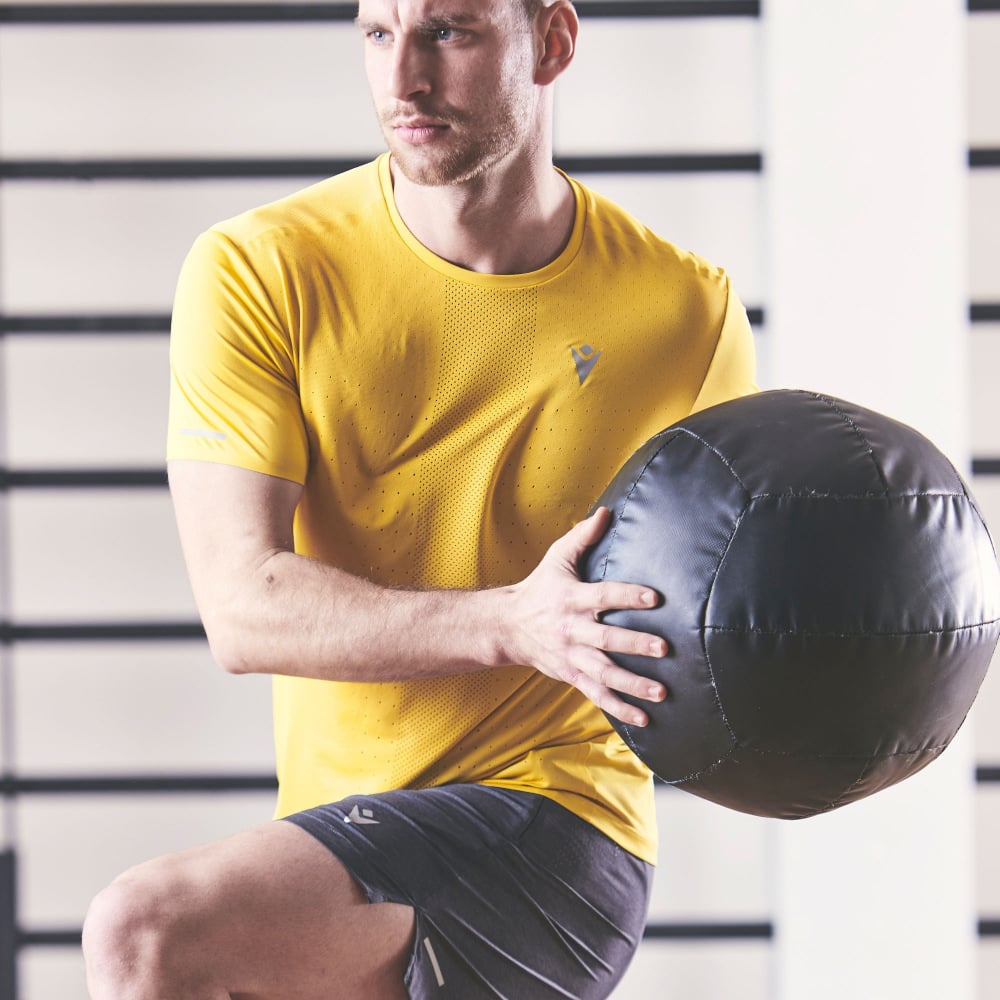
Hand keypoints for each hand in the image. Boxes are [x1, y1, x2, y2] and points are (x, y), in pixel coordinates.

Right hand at [501, 507, 667, 726]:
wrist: (507, 626)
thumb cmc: (540, 587)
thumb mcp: (557, 558)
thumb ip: (583, 536)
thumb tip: (607, 511)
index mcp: (570, 599)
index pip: (602, 596)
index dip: (627, 597)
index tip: (654, 598)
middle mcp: (571, 630)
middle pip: (604, 640)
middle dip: (633, 645)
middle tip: (663, 649)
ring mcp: (571, 657)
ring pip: (603, 674)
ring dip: (632, 685)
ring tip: (661, 692)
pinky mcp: (571, 676)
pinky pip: (597, 695)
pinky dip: (619, 709)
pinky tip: (644, 719)